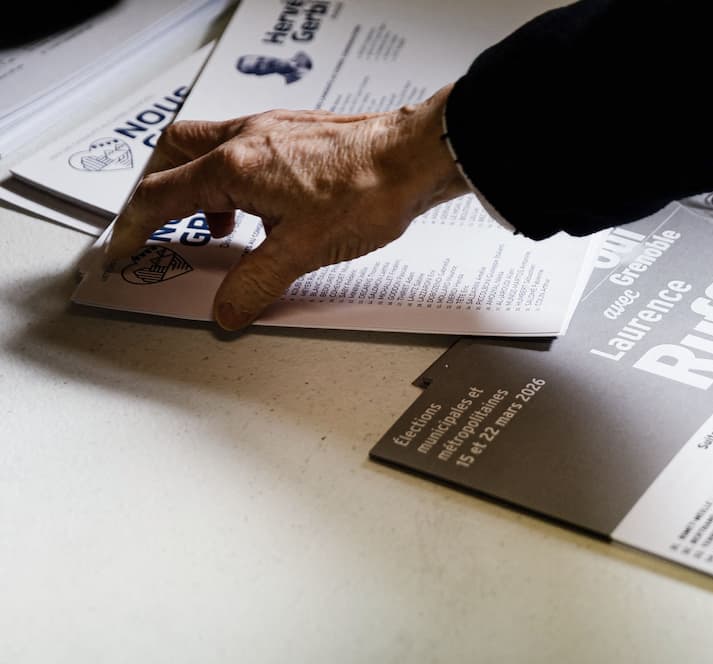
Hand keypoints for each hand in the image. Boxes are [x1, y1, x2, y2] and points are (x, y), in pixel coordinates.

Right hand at [105, 83, 467, 330]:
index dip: (133, 227)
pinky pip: (247, 151)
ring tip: (220, 226)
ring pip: (211, 148)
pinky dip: (238, 179)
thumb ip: (257, 285)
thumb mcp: (303, 251)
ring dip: (201, 186)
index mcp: (235, 165)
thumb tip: (228, 311)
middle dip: (157, 191)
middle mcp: (248, 138)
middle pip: (173, 154)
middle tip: (157, 224)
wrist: (417, 157)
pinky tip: (265, 209)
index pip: (160, 196)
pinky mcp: (300, 135)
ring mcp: (274, 131)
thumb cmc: (369, 189)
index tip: (122, 247)